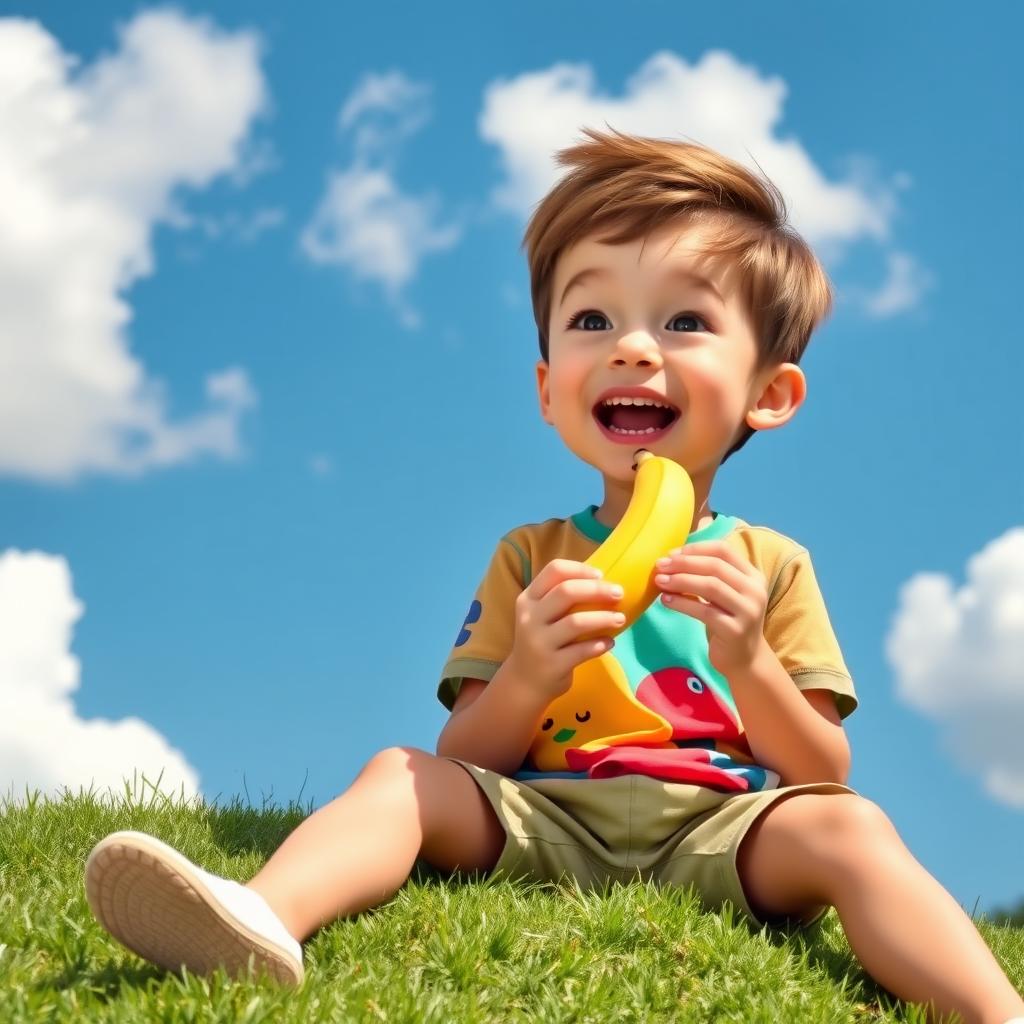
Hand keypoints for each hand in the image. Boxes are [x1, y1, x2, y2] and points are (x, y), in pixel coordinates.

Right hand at [506, 559, 624, 700]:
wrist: (524, 681)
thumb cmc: (541, 640)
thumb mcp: (540, 615)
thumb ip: (560, 598)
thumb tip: (603, 581)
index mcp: (529, 598)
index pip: (554, 570)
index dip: (580, 569)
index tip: (601, 575)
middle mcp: (530, 617)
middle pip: (566, 592)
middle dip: (597, 590)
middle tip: (619, 593)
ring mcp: (539, 642)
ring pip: (576, 622)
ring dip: (604, 618)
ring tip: (621, 619)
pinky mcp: (552, 665)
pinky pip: (582, 651)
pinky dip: (600, 644)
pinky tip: (610, 643)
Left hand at [653, 540, 768, 678]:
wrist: (745, 659)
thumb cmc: (728, 620)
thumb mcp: (723, 594)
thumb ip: (708, 575)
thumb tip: (671, 557)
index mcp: (753, 576)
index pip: (723, 550)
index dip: (695, 549)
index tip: (672, 554)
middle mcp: (755, 591)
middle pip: (715, 566)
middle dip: (684, 563)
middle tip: (660, 565)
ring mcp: (747, 611)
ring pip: (711, 586)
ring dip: (681, 580)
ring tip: (660, 581)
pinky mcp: (735, 630)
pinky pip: (704, 611)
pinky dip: (682, 603)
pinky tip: (666, 600)